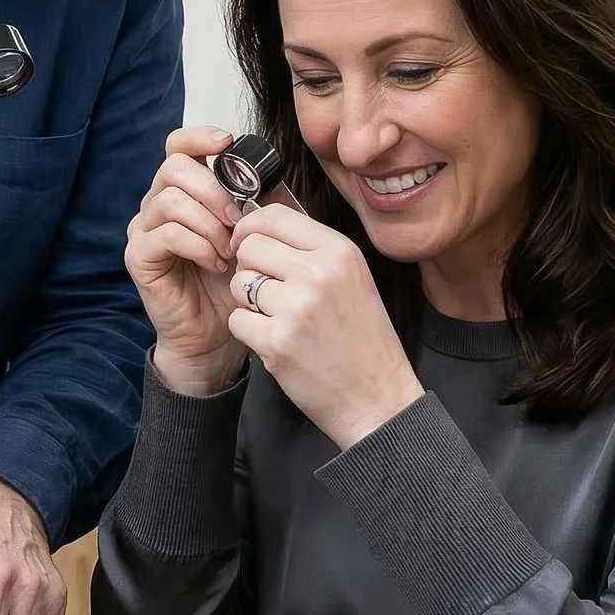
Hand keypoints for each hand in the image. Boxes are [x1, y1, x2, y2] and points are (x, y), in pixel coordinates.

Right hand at [125, 126, 251, 395]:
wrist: (217, 335)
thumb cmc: (234, 284)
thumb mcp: (255, 237)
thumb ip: (261, 204)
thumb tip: (271, 174)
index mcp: (183, 191)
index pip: (178, 146)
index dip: (199, 137)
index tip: (227, 143)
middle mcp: (157, 204)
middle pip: (174, 167)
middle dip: (213, 189)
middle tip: (240, 219)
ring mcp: (144, 230)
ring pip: (170, 200)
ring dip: (209, 221)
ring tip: (230, 249)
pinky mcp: (139, 257)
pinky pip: (167, 234)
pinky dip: (198, 244)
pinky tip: (216, 263)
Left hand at [228, 205, 422, 448]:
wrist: (378, 398)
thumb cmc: (361, 338)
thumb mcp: (351, 278)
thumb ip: (310, 249)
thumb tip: (259, 222)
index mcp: (339, 251)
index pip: (274, 216)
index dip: (250, 228)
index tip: (248, 245)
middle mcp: (318, 273)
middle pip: (249, 248)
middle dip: (249, 268)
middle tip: (268, 293)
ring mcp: (296, 308)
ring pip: (239, 283)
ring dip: (249, 303)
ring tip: (279, 320)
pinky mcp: (277, 342)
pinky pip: (237, 320)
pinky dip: (250, 333)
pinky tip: (277, 342)